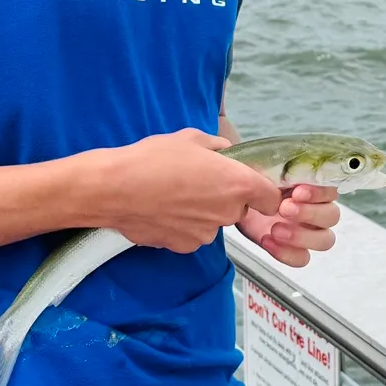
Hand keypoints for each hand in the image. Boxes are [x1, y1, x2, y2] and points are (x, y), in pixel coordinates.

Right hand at [89, 129, 282, 252]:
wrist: (114, 188)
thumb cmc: (152, 159)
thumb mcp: (190, 139)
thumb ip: (217, 147)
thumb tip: (225, 151)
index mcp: (238, 184)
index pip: (272, 199)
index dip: (262, 192)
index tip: (249, 186)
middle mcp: (227, 213)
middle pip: (239, 209)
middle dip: (225, 198)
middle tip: (199, 182)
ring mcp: (207, 233)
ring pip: (214, 222)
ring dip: (203, 212)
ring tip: (175, 194)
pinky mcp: (185, 246)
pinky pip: (192, 234)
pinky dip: (183, 225)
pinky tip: (164, 209)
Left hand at [237, 183, 339, 267]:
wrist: (233, 202)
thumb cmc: (253, 186)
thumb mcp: (262, 174)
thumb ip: (276, 177)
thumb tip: (279, 186)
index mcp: (313, 188)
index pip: (331, 191)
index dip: (318, 193)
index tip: (297, 192)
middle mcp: (316, 210)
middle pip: (332, 216)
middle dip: (309, 213)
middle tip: (284, 208)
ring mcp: (308, 232)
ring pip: (325, 240)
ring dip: (302, 236)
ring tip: (275, 229)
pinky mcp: (294, 250)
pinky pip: (303, 258)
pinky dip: (286, 252)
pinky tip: (267, 240)